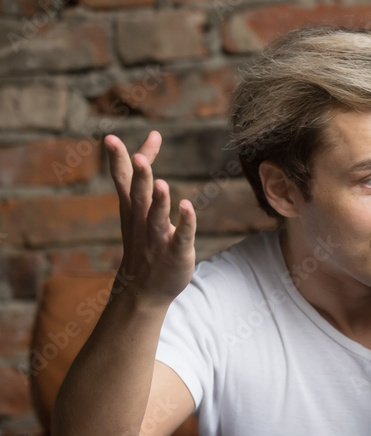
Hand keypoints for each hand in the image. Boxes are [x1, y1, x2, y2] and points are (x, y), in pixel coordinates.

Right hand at [106, 132, 196, 305]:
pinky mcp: (176, 253)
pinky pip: (181, 237)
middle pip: (138, 197)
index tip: (111, 138)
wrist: (144, 290)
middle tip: (139, 159)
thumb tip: (145, 147)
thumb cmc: (143, 241)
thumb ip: (143, 178)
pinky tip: (187, 207)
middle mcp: (141, 222)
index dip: (120, 160)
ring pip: (157, 218)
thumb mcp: (138, 209)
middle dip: (139, 179)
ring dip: (159, 202)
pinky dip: (184, 223)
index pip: (124, 181)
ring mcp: (157, 239)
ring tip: (161, 184)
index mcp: (131, 210)